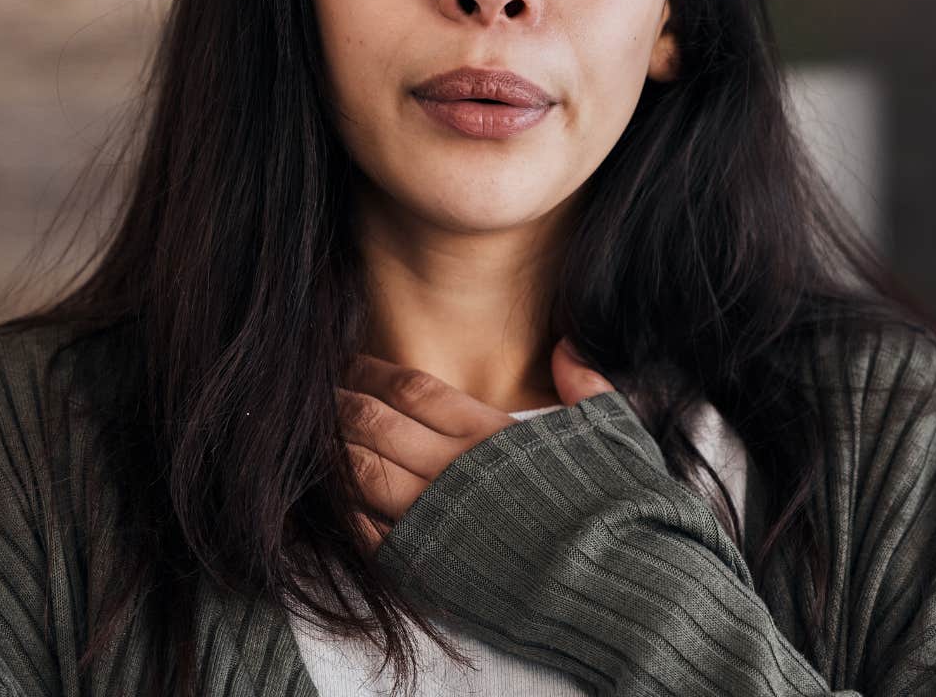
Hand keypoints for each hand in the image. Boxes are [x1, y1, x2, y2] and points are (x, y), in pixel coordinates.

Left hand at [338, 336, 616, 552]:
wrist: (618, 589)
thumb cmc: (620, 512)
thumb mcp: (613, 436)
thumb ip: (584, 389)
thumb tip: (569, 347)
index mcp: (491, 437)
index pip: (414, 391)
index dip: (376, 373)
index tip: (352, 364)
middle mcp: (454, 473)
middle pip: (376, 426)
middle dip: (340, 405)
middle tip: (317, 393)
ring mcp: (436, 523)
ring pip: (362, 474)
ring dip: (333, 451)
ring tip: (315, 435)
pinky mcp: (429, 571)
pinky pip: (369, 535)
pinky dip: (345, 511)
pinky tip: (334, 496)